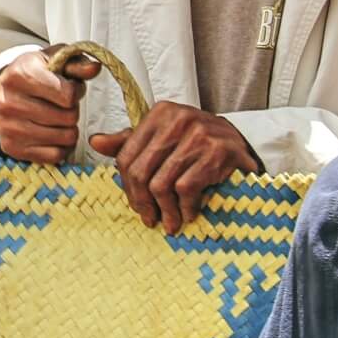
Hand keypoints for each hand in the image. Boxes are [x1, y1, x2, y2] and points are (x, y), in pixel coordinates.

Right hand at [0, 50, 97, 163]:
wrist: (4, 91)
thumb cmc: (33, 73)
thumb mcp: (54, 60)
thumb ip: (77, 63)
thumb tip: (95, 68)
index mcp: (19, 75)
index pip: (68, 95)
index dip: (76, 91)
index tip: (69, 87)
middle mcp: (9, 102)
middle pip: (69, 117)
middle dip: (72, 110)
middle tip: (62, 105)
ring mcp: (9, 127)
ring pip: (65, 137)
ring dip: (68, 128)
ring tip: (58, 118)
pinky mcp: (12, 148)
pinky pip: (55, 155)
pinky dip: (60, 147)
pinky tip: (53, 133)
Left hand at [90, 103, 260, 233]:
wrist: (242, 146)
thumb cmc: (197, 145)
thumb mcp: (163, 138)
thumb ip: (130, 142)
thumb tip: (95, 142)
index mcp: (160, 113)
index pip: (126, 156)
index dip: (127, 187)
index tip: (136, 206)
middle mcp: (178, 119)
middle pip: (140, 172)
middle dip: (143, 203)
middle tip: (150, 220)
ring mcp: (199, 134)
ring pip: (162, 184)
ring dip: (166, 211)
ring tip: (171, 223)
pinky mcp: (217, 152)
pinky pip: (186, 189)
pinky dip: (186, 208)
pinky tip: (189, 214)